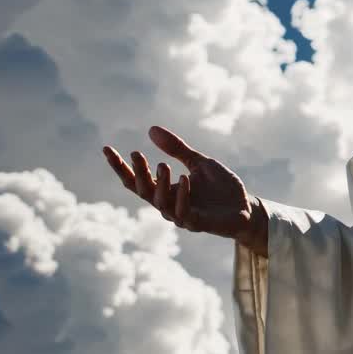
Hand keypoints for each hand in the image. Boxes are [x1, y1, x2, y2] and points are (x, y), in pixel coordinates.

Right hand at [102, 125, 259, 245]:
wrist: (246, 207)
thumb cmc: (221, 188)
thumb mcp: (199, 163)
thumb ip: (177, 149)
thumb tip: (151, 129)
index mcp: (166, 190)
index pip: (136, 180)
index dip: (121, 167)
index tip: (106, 149)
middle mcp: (169, 204)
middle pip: (144, 191)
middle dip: (139, 174)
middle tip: (138, 154)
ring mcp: (182, 215)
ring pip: (161, 203)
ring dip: (160, 184)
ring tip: (163, 165)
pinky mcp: (198, 223)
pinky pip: (184, 213)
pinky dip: (182, 196)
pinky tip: (184, 179)